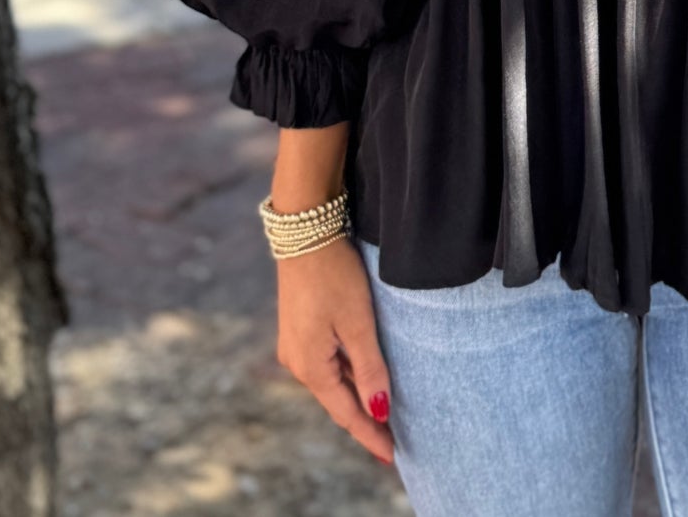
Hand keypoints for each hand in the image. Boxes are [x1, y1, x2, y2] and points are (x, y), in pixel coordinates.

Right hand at [275, 237, 394, 466]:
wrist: (304, 231)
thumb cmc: (333, 274)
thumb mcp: (358, 322)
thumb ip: (370, 367)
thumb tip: (379, 409)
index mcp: (310, 366)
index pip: (346, 412)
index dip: (370, 434)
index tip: (391, 456)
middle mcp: (297, 361)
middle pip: (336, 400)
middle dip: (364, 420)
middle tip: (391, 442)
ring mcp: (296, 345)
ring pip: (332, 381)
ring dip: (356, 397)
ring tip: (382, 416)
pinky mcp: (300, 328)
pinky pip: (327, 363)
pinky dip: (347, 375)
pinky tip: (363, 378)